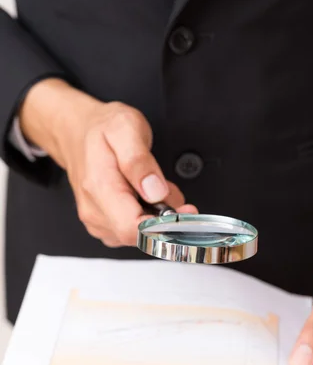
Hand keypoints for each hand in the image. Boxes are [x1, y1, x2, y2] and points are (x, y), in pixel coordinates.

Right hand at [20, 78, 196, 246]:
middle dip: (165, 216)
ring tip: (153, 185)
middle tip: (168, 187)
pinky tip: (145, 196)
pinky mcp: (103, 224)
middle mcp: (95, 211)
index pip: (133, 229)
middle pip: (141, 235)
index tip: (184, 211)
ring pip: (140, 236)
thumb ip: (140, 162)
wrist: (77, 131)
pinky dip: (147, 216)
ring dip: (157, 215)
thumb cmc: (102, 128)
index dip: (164, 225)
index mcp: (100, 188)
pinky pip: (134, 232)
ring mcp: (97, 221)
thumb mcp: (126, 129)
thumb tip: (155, 192)